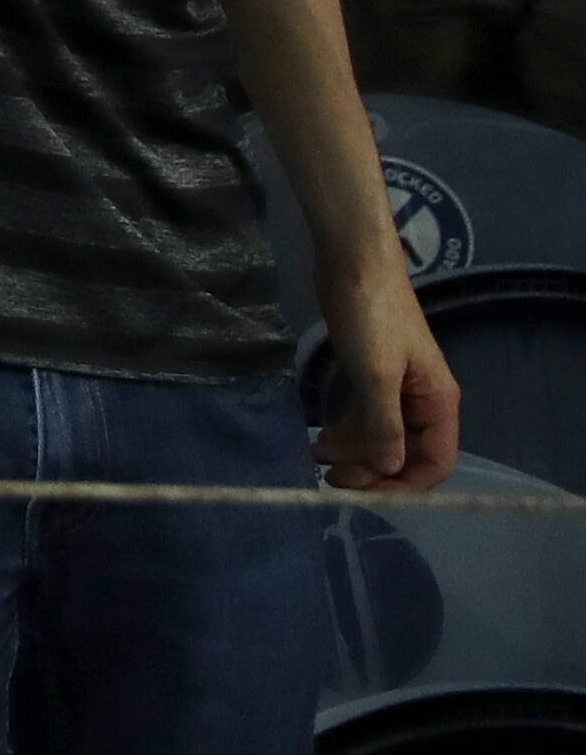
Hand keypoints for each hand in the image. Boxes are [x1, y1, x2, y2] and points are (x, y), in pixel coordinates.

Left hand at [312, 261, 461, 494]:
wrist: (353, 261)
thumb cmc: (371, 316)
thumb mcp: (377, 373)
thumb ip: (385, 423)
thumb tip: (390, 468)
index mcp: (437, 402)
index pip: (436, 461)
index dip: (405, 483)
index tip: (366, 493)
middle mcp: (422, 400)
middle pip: (406, 453)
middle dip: (373, 470)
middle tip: (332, 480)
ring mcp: (396, 387)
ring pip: (381, 435)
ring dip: (355, 453)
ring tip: (317, 460)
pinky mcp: (371, 374)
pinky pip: (364, 415)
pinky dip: (346, 430)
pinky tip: (319, 438)